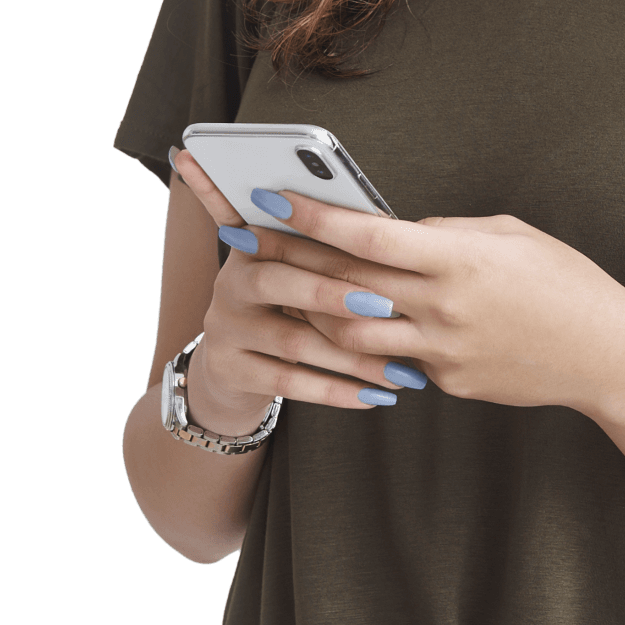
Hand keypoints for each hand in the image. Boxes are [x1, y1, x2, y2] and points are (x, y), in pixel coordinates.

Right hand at [170, 147, 421, 414]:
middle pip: (275, 280)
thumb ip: (332, 251)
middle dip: (333, 294)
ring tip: (399, 370)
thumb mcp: (303, 272)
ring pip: (291, 341)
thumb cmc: (291, 306)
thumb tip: (390, 228)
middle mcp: (231, 281)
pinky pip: (287, 381)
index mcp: (253, 242)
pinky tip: (372, 397)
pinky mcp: (228, 369)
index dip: (324, 234)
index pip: (283, 230)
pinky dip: (334, 390)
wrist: (238, 366)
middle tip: (387, 307)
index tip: (374, 244)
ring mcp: (224, 327)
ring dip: (351, 357)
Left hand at [174, 152, 624, 414]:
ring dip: (312, 311)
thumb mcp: (511, 236)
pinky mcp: (449, 382)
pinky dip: (366, 344)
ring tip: (281, 290)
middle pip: (347, 284)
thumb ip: (450, 232)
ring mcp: (443, 350)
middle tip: (249, 241)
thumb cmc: (565, 283)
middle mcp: (444, 306)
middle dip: (291, 259)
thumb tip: (402, 230)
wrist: (607, 356)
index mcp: (458, 258)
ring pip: (352, 334)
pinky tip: (344, 330)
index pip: (368, 236)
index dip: (314, 218)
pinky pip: (394, 361)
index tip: (273, 199)